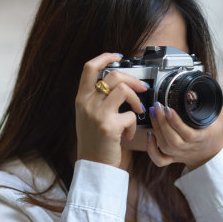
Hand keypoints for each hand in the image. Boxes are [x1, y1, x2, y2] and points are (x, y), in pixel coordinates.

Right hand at [75, 53, 147, 167]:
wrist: (92, 165)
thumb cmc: (94, 142)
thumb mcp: (88, 116)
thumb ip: (97, 99)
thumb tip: (118, 84)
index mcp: (81, 99)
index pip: (89, 68)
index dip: (105, 57)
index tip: (118, 56)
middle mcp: (87, 103)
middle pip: (113, 76)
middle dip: (132, 79)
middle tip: (141, 88)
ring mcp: (97, 114)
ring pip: (123, 90)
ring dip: (136, 100)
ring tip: (137, 111)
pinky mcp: (109, 126)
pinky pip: (130, 115)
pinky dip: (134, 124)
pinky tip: (129, 134)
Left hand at [146, 102, 222, 170]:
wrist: (210, 155)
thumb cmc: (213, 134)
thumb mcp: (217, 118)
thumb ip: (212, 104)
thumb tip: (206, 86)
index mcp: (201, 138)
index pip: (187, 133)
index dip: (176, 122)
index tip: (169, 108)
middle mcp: (188, 148)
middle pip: (172, 140)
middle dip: (162, 122)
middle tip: (157, 106)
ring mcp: (178, 154)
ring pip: (164, 146)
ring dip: (156, 129)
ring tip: (153, 113)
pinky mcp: (171, 158)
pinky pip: (159, 159)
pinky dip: (151, 149)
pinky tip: (150, 135)